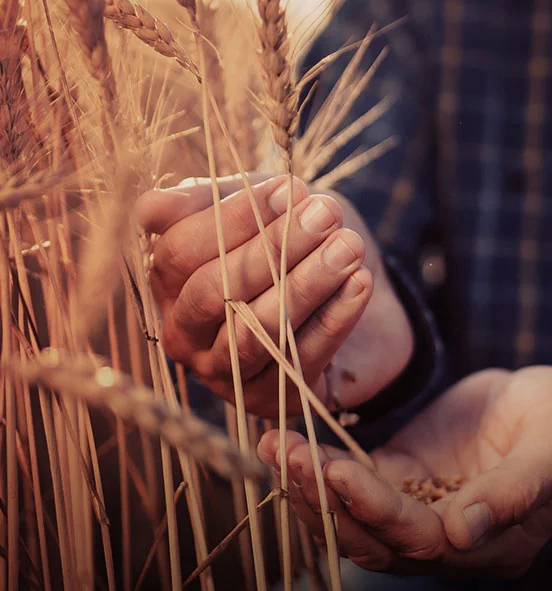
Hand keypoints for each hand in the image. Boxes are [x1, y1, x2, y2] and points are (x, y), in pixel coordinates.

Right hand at [135, 174, 413, 416]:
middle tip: (326, 214)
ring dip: (307, 284)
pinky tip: (360, 283)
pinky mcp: (266, 401)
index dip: (233, 218)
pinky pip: (299, 358)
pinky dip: (334, 319)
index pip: (181, 252)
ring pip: (256, 329)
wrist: (354, 299)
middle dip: (272, 249)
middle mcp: (184, 334)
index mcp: (169, 284)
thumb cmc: (297, 245)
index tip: (290, 189)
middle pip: (215, 292)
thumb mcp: (259, 210)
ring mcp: (222, 373)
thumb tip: (151, 209)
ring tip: (350, 247)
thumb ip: (209, 200)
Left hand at [257, 366, 551, 576]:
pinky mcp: (404, 477)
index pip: (423, 542)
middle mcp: (450, 540)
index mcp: (493, 546)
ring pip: (354, 518)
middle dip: (326, 501)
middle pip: (375, 540)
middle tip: (287, 454)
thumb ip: (518, 489)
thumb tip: (464, 532)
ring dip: (312, 487)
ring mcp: (423, 508)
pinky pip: (355, 483)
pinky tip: (289, 439)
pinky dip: (320, 467)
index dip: (377, 511)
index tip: (338, 471)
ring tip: (276, 444)